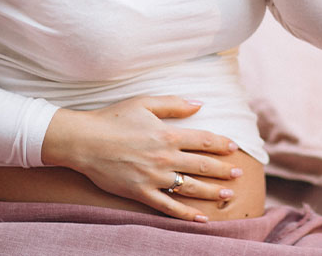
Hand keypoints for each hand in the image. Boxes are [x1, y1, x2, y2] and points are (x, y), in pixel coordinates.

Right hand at [40, 96, 242, 221]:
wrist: (84, 141)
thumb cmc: (113, 118)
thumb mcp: (144, 102)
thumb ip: (174, 104)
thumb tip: (200, 104)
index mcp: (167, 134)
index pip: (203, 140)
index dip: (221, 144)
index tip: (233, 148)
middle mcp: (165, 157)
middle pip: (202, 166)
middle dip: (223, 170)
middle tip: (238, 174)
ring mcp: (154, 177)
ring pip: (190, 188)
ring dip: (212, 192)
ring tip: (228, 195)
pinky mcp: (141, 193)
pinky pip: (169, 207)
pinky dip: (187, 214)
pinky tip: (201, 218)